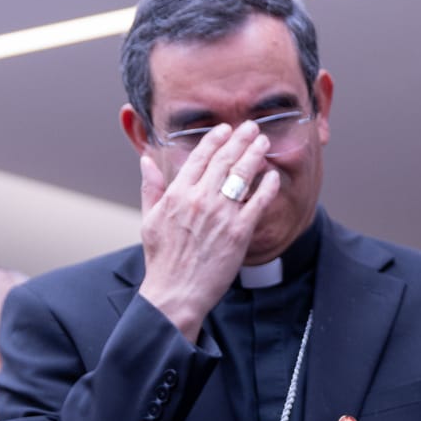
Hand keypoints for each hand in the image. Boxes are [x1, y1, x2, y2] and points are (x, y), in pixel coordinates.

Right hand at [135, 121, 281, 341]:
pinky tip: (273, 176)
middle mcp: (199, 199)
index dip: (215, 139)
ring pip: (242, 176)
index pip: (199, 157)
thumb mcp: (149, 220)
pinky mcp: (239, 232)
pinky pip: (257, 202)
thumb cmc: (162, 260)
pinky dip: (267, 186)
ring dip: (255, 155)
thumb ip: (152, 187)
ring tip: (264, 143)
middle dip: (240, 140)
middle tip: (252, 128)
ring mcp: (221, 215)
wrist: (176, 292)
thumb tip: (147, 160)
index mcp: (177, 194)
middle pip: (224, 160)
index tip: (225, 129)